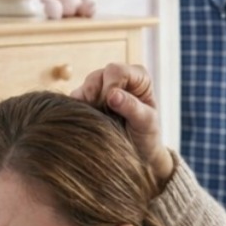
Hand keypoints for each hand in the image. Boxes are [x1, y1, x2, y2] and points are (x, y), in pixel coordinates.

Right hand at [71, 62, 173, 184]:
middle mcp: (119, 76)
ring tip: (100, 122)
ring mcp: (103, 86)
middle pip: (97, 77)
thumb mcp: (146, 123)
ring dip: (88, 105)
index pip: (116, 71)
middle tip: (105, 118)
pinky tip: (90, 122)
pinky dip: (80, 109)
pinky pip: (77, 98)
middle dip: (97, 98)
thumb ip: (131, 107)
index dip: (110, 88)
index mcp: (138, 76)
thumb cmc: (148, 137)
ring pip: (85, 87)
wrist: (140, 154)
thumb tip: (112, 95)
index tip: (111, 108)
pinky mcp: (90, 98)